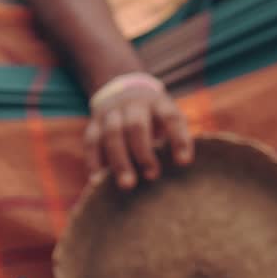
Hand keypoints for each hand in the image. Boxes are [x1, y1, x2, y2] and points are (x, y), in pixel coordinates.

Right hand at [84, 72, 193, 189]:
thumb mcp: (169, 117)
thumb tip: (183, 163)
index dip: (178, 139)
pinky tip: (98, 182)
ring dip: (120, 161)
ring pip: (112, 134)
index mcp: (158, 103)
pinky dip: (94, 162)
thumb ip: (177, 137)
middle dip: (144, 152)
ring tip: (127, 185)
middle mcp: (133, 105)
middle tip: (152, 176)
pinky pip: (91, 143)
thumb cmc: (154, 116)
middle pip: (136, 125)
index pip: (170, 117)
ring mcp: (111, 113)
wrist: (124, 92)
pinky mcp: (94, 124)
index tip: (184, 163)